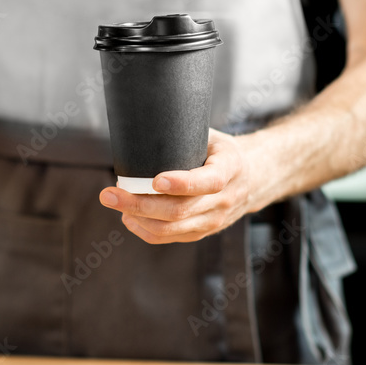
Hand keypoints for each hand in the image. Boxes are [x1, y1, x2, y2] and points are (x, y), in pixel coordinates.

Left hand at [98, 129, 262, 243]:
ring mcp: (214, 220)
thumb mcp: (212, 137)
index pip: (208, 181)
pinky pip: (171, 237)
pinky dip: (145, 230)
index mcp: (231, 168)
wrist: (255, 178)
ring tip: (114, 202)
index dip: (181, 183)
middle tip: (110, 194)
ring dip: (138, 218)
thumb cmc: (223, 152)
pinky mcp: (203, 232)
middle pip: (180, 210)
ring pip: (172, 228)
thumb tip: (142, 126)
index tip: (154, 180)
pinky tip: (128, 218)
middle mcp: (224, 199)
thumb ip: (184, 135)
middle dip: (140, 204)